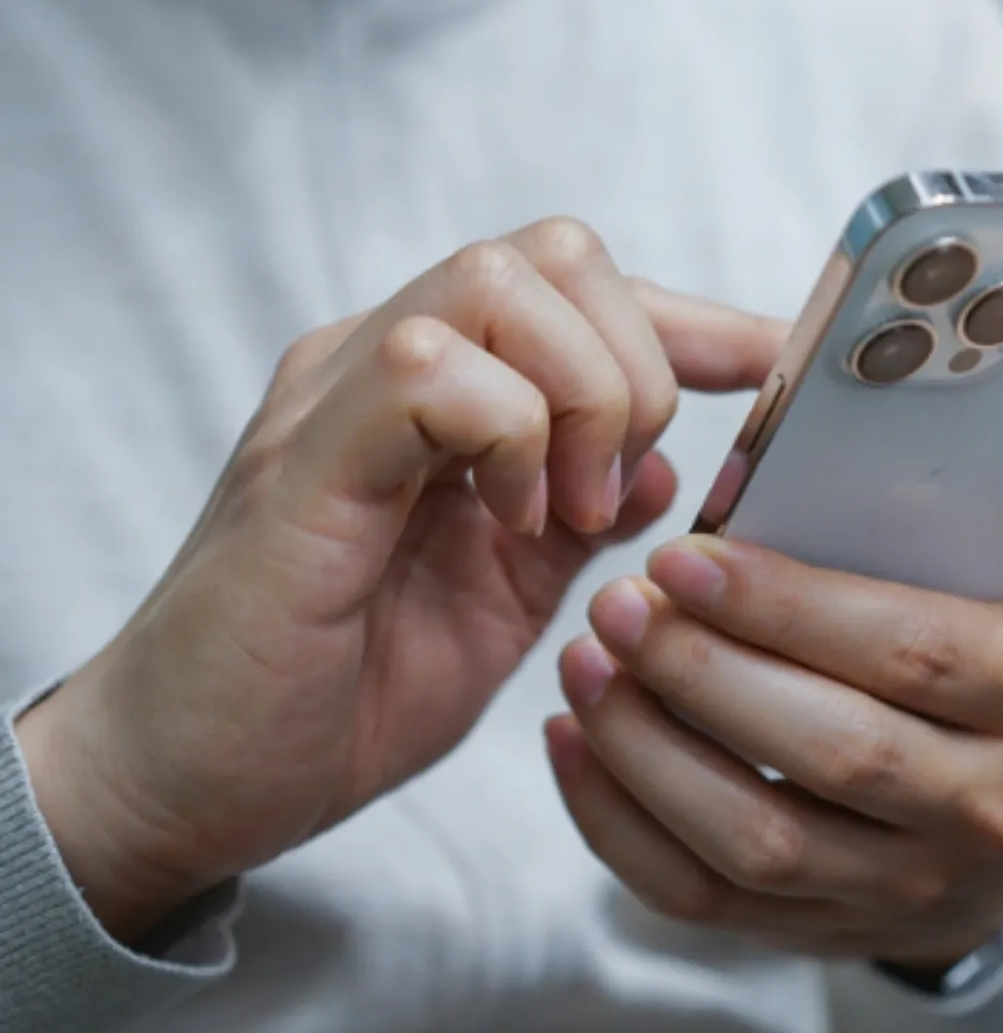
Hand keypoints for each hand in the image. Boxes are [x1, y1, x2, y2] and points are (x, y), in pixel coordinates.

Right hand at [15, 218, 783, 940]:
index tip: (772, 371)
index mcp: (442, 392)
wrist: (200, 779)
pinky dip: (506, 437)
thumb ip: (584, 519)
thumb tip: (676, 464)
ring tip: (563, 513)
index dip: (693, 323)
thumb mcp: (508, 599)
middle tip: (613, 491)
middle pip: (555, 252)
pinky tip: (507, 525)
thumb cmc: (343, 690)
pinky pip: (428, 370)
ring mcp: (337, 399)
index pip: (582, 290)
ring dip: (577, 396)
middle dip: (634, 364)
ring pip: (498, 282)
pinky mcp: (303, 460)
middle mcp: (383, 366)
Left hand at [550, 443, 1002, 968]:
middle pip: (833, 751)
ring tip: (582, 663)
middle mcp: (985, 806)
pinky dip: (621, 826)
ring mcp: (901, 884)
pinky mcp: (822, 929)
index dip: (794, 608)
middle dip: (707, 675)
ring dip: (650, 752)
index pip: (915, 651)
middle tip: (618, 603)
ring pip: (758, 839)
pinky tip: (574, 742)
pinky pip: (704, 896)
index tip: (688, 555)